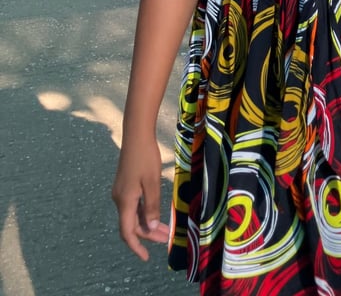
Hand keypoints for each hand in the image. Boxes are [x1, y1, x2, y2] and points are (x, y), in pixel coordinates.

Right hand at [111, 134, 169, 259]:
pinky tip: (156, 213)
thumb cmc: (146, 157)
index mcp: (125, 201)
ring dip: (148, 223)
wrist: (136, 136)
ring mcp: (121, 192)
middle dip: (148, 234)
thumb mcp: (152, 183)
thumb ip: (151, 206)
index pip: (128, 232)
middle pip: (132, 225)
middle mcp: (120, 199)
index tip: (146, 257)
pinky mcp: (125, 185)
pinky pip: (134, 205)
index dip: (136, 246)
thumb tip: (149, 229)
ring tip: (165, 228)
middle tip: (167, 238)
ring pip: (133, 215)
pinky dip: (144, 213)